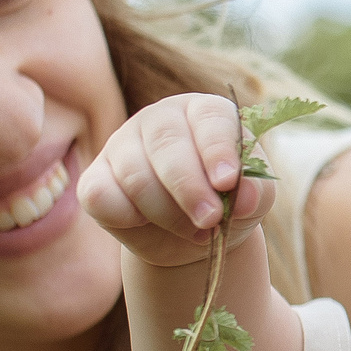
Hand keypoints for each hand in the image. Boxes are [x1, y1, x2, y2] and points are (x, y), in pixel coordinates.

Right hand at [78, 92, 277, 267]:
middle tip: (211, 220)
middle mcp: (159, 119)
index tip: (227, 182)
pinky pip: (101, 196)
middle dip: (190, 188)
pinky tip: (146, 224)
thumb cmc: (228, 207)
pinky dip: (127, 218)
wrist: (194, 238)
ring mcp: (122, 145)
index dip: (217, 150)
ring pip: (136, 175)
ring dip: (168, 213)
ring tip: (193, 230)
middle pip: (167, 144)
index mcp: (203, 112)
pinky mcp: (95, 178)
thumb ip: (256, 191)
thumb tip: (244, 196)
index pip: (209, 118)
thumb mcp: (254, 199)